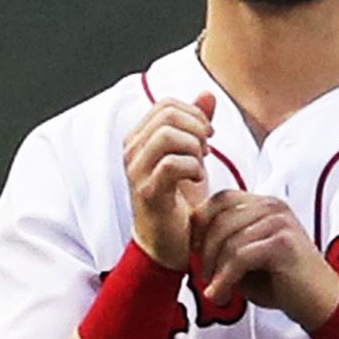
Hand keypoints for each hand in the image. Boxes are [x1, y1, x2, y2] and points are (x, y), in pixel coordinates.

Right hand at [122, 96, 214, 269]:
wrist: (169, 244)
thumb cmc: (180, 200)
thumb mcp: (193, 156)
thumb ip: (197, 125)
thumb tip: (207, 94)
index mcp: (139, 139)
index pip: (166, 105)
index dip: (194, 113)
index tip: (207, 135)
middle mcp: (131, 152)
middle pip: (167, 115)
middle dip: (197, 128)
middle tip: (206, 150)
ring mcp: (136, 173)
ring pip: (166, 135)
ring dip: (194, 148)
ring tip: (200, 165)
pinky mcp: (147, 194)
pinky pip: (172, 164)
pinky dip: (193, 168)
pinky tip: (197, 179)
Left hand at [194, 189, 338, 329]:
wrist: (319, 302)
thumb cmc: (281, 281)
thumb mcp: (247, 256)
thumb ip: (225, 243)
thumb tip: (192, 244)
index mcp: (264, 204)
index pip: (220, 199)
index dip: (200, 225)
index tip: (195, 254)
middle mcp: (272, 206)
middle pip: (219, 218)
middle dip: (204, 252)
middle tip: (204, 279)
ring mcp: (279, 222)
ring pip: (227, 239)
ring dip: (214, 270)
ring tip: (214, 292)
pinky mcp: (283, 243)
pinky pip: (240, 257)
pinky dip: (224, 279)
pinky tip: (220, 294)